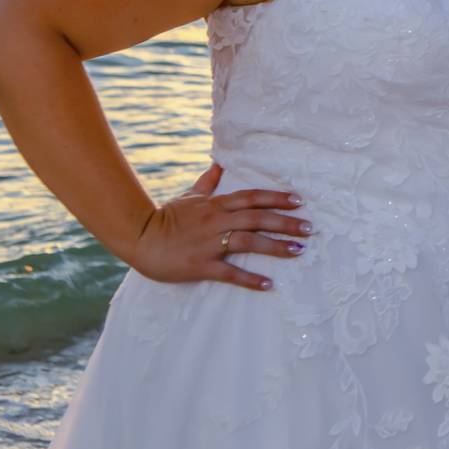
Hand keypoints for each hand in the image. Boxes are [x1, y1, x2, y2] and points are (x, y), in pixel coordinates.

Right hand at [128, 163, 309, 291]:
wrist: (139, 238)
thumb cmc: (166, 218)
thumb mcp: (188, 196)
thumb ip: (207, 182)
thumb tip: (219, 164)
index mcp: (215, 205)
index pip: (252, 198)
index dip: (276, 198)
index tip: (299, 201)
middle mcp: (216, 221)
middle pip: (257, 218)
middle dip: (285, 222)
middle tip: (309, 228)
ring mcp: (209, 243)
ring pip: (248, 242)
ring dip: (275, 247)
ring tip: (298, 250)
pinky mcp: (201, 265)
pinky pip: (230, 273)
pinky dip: (250, 279)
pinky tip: (269, 284)